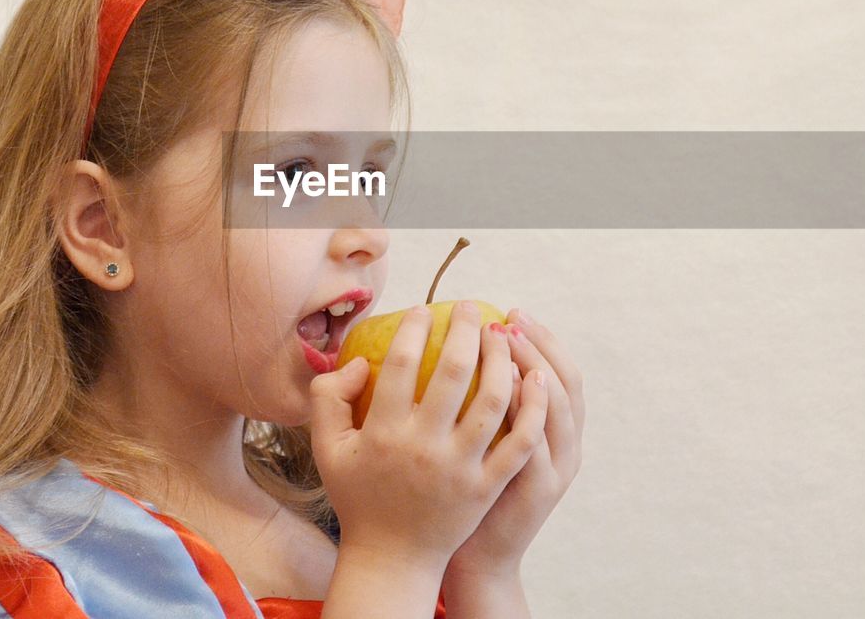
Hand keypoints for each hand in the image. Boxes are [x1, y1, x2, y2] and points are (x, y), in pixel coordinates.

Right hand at [309, 302, 549, 572]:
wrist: (391, 558)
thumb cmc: (359, 496)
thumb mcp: (328, 449)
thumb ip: (328, 399)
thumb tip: (360, 362)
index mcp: (382, 433)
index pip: (399, 365)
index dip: (412, 330)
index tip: (423, 309)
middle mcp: (423, 447)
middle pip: (452, 373)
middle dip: (464, 329)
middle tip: (470, 307)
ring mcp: (459, 468)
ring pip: (492, 401)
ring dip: (501, 359)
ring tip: (501, 334)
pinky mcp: (486, 487)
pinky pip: (519, 442)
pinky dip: (533, 408)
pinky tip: (537, 377)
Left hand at [445, 307, 584, 583]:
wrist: (475, 552)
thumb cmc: (469, 487)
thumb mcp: (485, 437)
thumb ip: (485, 396)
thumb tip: (463, 341)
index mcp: (558, 430)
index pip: (562, 372)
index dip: (543, 339)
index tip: (512, 311)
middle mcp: (567, 446)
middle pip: (567, 382)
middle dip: (540, 345)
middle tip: (507, 320)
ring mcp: (557, 468)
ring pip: (559, 408)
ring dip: (535, 368)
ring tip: (505, 342)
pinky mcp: (538, 489)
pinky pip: (536, 442)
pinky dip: (526, 410)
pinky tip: (504, 385)